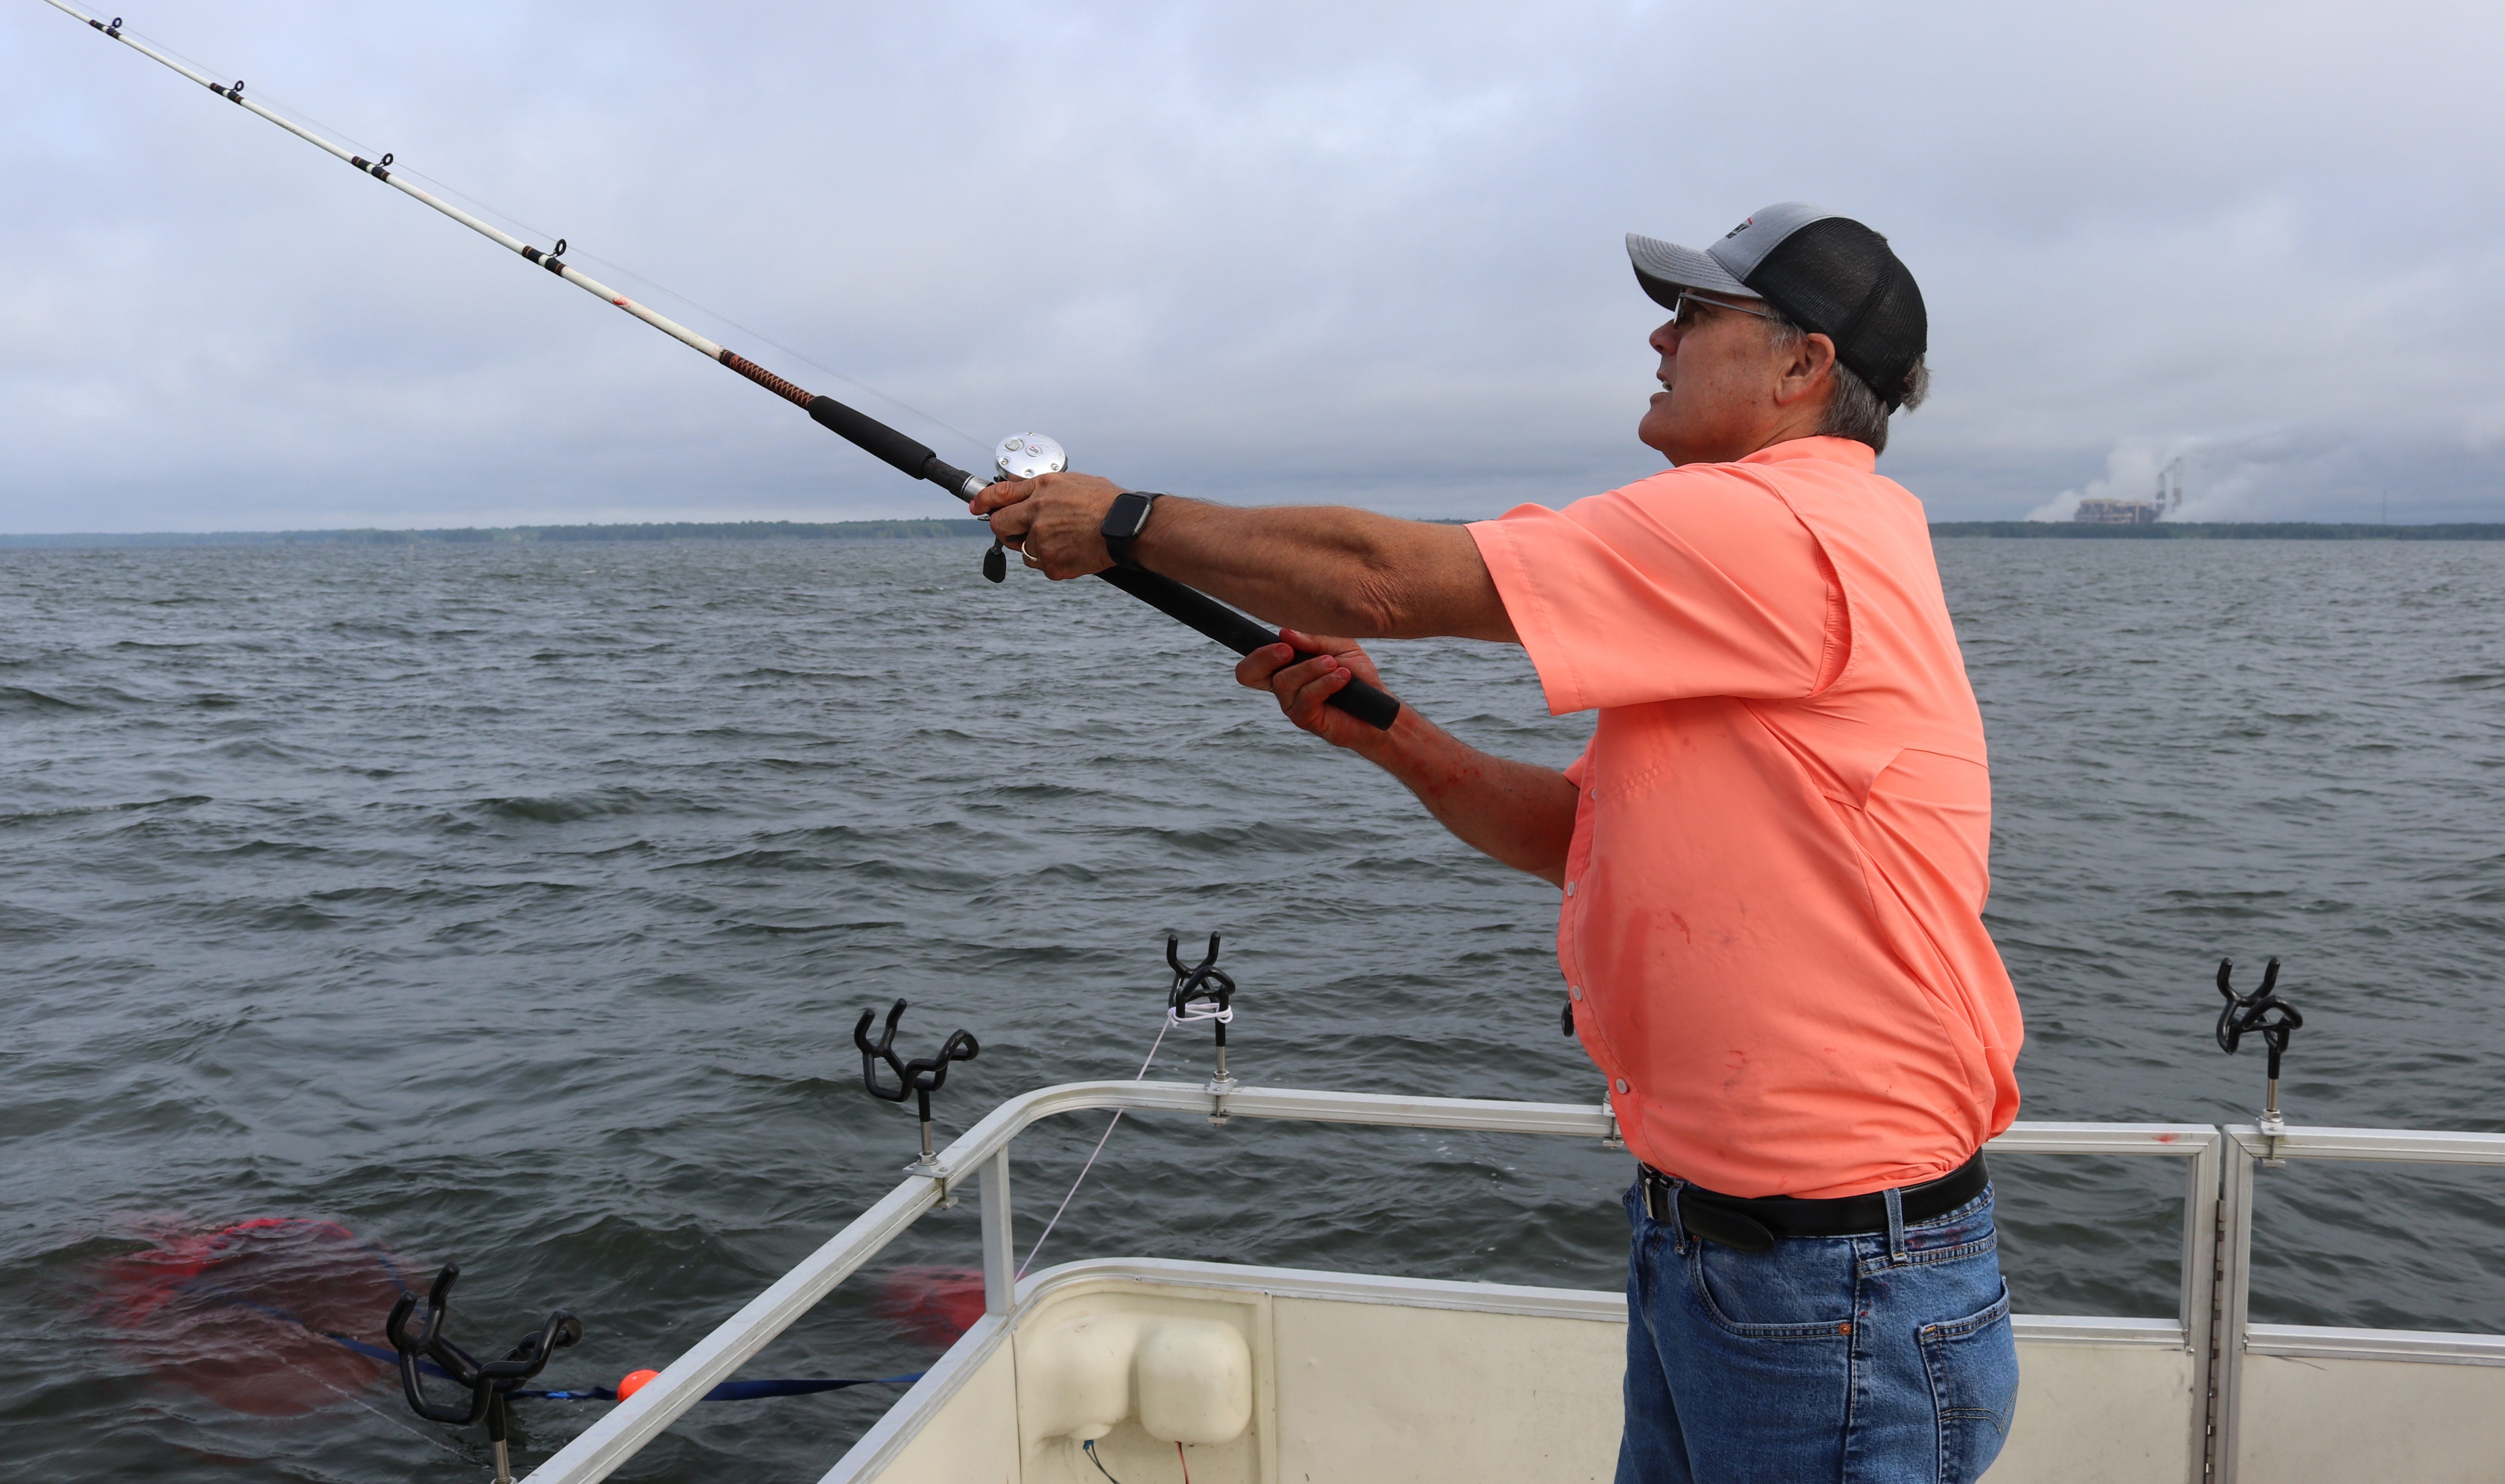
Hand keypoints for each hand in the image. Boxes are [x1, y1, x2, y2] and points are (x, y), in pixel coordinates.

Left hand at [969, 471, 1125, 578]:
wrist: (1126, 527)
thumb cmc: (1107, 503)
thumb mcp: (1072, 482)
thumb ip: (1042, 488)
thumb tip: (1021, 491)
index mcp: (1042, 489)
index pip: (1000, 494)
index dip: (984, 501)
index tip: (976, 507)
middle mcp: (1037, 512)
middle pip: (1001, 526)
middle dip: (1007, 531)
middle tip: (1022, 532)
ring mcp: (1042, 540)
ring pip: (1024, 550)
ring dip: (1038, 548)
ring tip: (1066, 540)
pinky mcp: (1051, 563)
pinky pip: (1042, 566)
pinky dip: (1054, 562)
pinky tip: (1073, 551)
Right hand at [1235, 628, 1391, 750]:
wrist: (1379, 708)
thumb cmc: (1358, 677)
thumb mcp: (1339, 647)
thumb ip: (1314, 640)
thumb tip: (1285, 633)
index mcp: (1286, 668)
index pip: (1253, 664)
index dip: (1256, 653)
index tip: (1284, 642)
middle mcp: (1284, 688)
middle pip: (1249, 673)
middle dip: (1266, 656)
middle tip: (1290, 650)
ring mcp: (1293, 705)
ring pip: (1284, 682)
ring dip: (1311, 668)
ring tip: (1335, 665)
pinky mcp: (1306, 719)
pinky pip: (1306, 697)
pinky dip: (1325, 683)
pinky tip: (1343, 677)